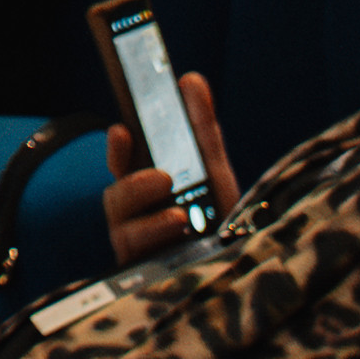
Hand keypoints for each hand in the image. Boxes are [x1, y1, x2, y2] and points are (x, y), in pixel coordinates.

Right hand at [102, 69, 241, 264]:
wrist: (243, 270)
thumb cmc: (219, 220)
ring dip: (148, 219)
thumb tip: (191, 79)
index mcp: (148, 194)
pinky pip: (139, 260)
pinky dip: (158, 243)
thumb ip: (201, 129)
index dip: (117, 152)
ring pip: (123, 231)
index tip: (122, 131)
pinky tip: (180, 235)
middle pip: (116, 201)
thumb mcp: (213, 171)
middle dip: (133, 186)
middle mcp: (137, 221)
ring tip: (179, 214)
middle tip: (164, 177)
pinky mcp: (147, 279)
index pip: (122, 170)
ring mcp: (141, 253)